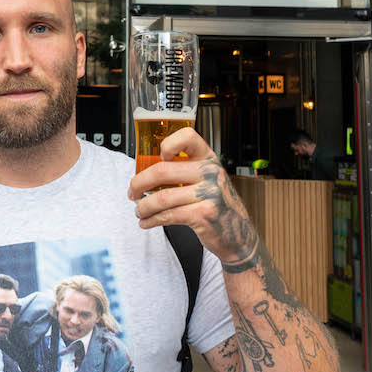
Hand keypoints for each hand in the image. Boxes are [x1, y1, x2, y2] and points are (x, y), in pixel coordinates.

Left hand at [127, 128, 259, 265]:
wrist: (239, 235)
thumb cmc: (218, 206)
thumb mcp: (209, 180)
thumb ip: (186, 171)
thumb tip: (146, 173)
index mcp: (209, 159)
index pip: (187, 137)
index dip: (167, 144)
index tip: (157, 158)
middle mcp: (211, 173)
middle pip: (162, 170)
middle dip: (139, 183)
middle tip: (132, 192)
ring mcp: (209, 194)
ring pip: (162, 197)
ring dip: (143, 206)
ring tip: (139, 211)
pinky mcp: (203, 215)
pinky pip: (168, 215)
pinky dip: (151, 220)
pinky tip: (146, 222)